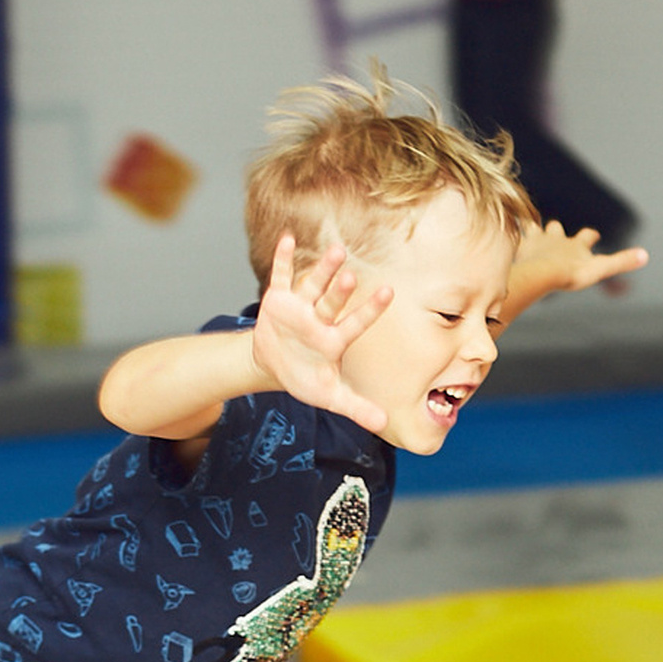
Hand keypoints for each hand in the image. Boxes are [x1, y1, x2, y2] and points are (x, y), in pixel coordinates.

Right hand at [251, 234, 391, 432]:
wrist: (273, 366)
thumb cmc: (305, 378)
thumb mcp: (329, 396)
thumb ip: (356, 407)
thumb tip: (383, 424)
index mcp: (334, 340)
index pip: (356, 323)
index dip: (371, 309)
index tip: (389, 291)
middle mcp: (320, 319)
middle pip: (332, 302)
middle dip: (339, 290)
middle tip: (351, 275)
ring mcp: (300, 308)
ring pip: (312, 285)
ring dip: (321, 269)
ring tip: (336, 250)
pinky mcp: (278, 300)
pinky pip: (281, 276)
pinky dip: (283, 258)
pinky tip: (288, 238)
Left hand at [512, 220, 648, 300]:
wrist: (542, 273)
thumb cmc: (570, 273)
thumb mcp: (600, 269)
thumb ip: (621, 262)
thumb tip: (646, 255)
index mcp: (575, 245)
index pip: (586, 237)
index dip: (590, 237)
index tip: (593, 236)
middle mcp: (556, 238)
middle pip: (557, 230)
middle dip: (557, 231)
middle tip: (555, 230)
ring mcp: (536, 241)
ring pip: (533, 229)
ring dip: (532, 230)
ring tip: (528, 229)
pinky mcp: (519, 246)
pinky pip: (512, 236)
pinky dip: (510, 234)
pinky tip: (503, 232)